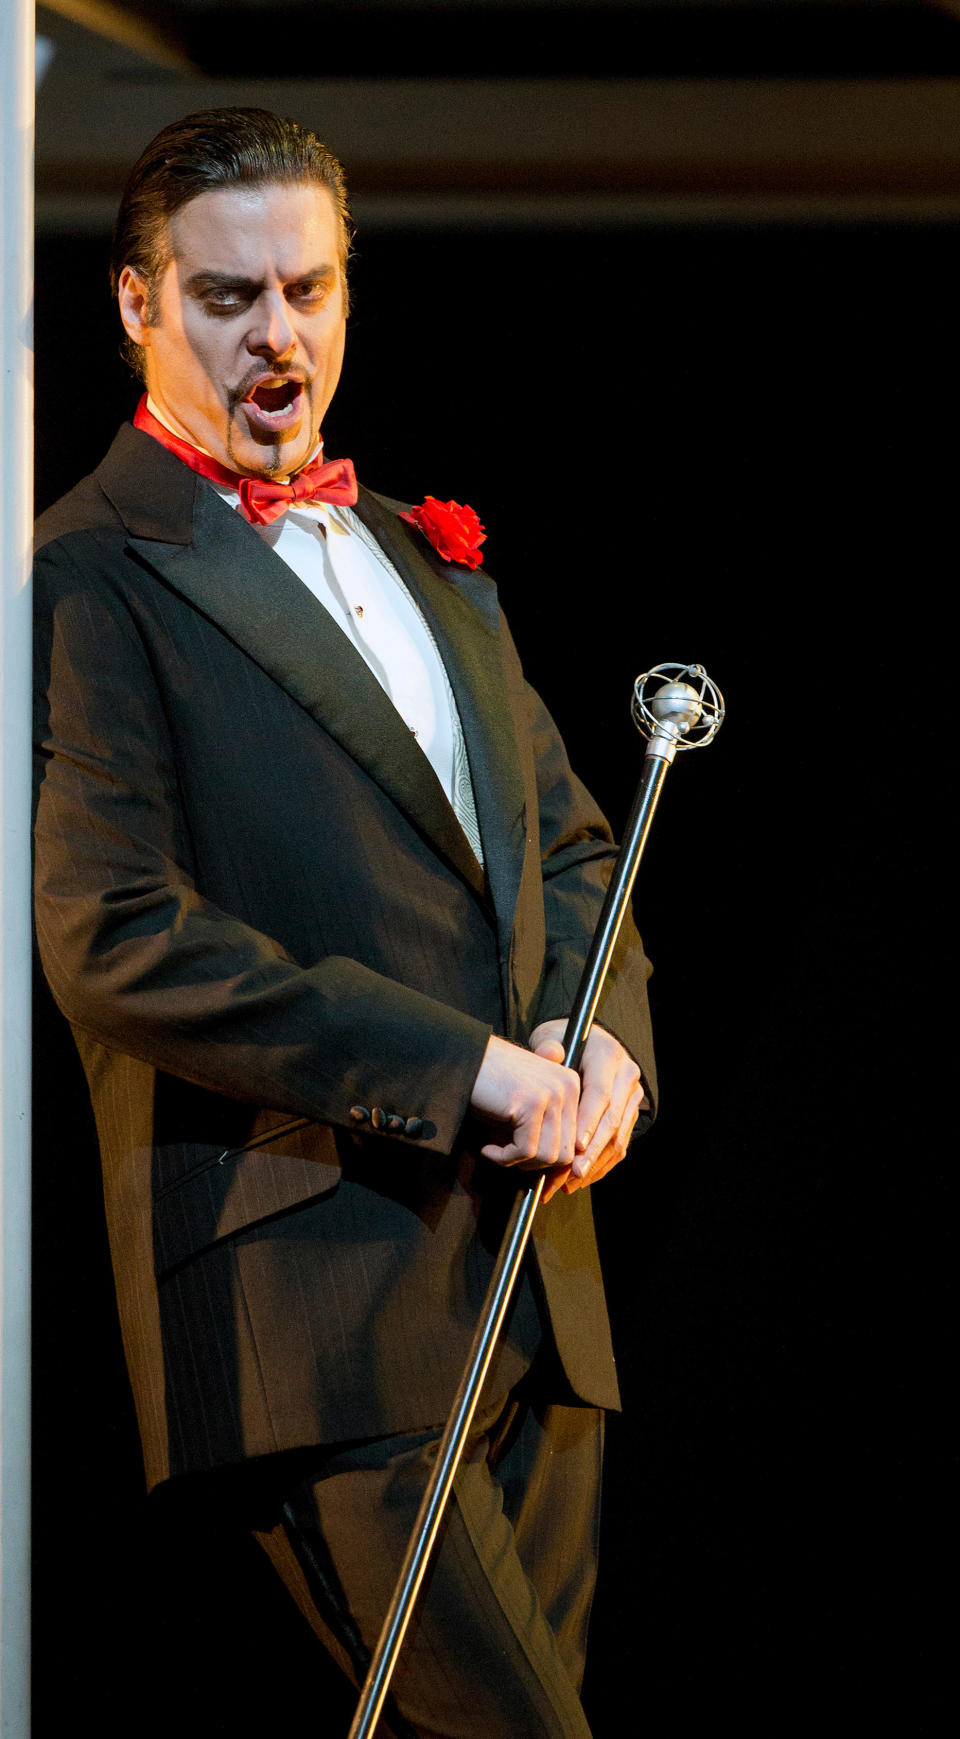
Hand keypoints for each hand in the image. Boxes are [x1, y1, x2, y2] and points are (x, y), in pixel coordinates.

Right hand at [469, 1033, 580, 1172]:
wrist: (462, 1058)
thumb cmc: (488, 1084)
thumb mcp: (525, 1105)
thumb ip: (545, 1130)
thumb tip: (557, 1174)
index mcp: (571, 1085)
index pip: (576, 1140)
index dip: (553, 1163)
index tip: (529, 1171)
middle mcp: (567, 1087)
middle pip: (566, 1152)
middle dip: (534, 1164)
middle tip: (508, 1158)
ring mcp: (551, 1094)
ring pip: (549, 1156)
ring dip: (519, 1162)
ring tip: (497, 1151)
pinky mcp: (531, 1104)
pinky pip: (526, 1151)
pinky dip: (504, 1157)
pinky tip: (487, 1148)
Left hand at [528, 1021, 647, 1199]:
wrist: (583, 1042)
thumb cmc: (560, 1041)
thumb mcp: (550, 1037)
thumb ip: (548, 1048)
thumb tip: (552, 1054)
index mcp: (608, 1055)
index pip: (601, 1093)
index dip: (588, 1122)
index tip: (575, 1146)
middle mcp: (626, 1075)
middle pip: (612, 1120)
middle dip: (591, 1151)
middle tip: (572, 1172)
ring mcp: (632, 1096)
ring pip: (618, 1137)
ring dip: (593, 1165)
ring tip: (568, 1183)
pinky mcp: (630, 1114)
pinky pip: (620, 1145)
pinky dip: (600, 1165)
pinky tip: (580, 1180)